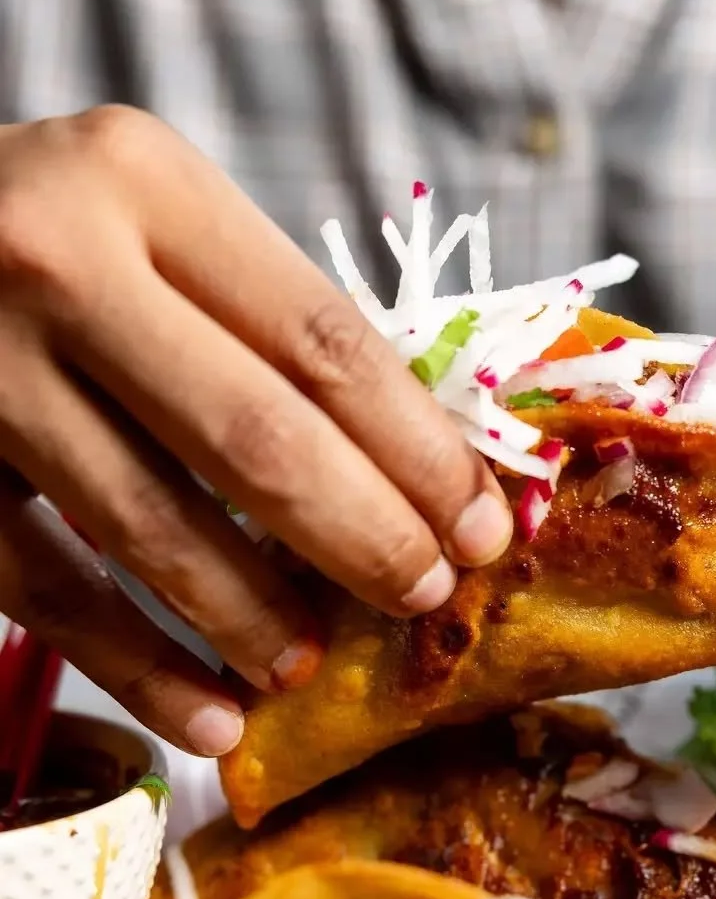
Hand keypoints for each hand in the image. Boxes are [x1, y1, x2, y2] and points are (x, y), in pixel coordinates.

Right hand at [0, 108, 511, 756]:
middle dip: (363, 537)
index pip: (322, 342)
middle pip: (254, 436)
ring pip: (148, 524)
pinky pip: (47, 589)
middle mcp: (56, 259)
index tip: (485, 527)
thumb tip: (421, 467)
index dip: (420, 450)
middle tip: (423, 596)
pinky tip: (211, 718)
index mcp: (145, 180)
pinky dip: (139, 668)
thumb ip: (264, 320)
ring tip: (309, 663)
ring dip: (252, 615)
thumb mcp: (155, 219)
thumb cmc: (48, 227)